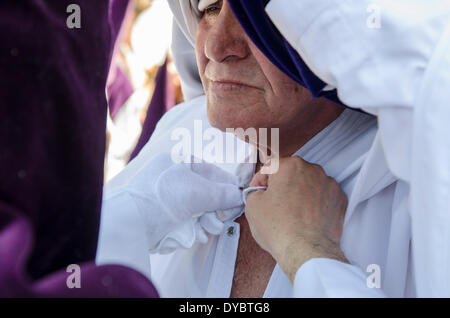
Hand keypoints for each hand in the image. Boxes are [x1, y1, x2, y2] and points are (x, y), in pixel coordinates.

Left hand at [104, 153, 243, 252]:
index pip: (212, 171)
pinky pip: (185, 221)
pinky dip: (193, 228)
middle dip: (216, 208)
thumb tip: (241, 196)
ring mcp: (166, 198)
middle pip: (205, 193)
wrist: (132, 222)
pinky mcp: (162, 216)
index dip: (227, 186)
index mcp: (179, 162)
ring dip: (207, 221)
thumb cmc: (165, 197)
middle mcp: (173, 177)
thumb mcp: (199, 192)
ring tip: (210, 229)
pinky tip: (197, 235)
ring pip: (197, 209)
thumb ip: (224, 193)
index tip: (238, 199)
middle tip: (225, 218)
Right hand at [245, 157, 348, 282]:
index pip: (270, 167)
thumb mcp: (252, 206)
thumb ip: (255, 191)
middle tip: (275, 204)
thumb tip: (260, 193)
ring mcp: (329, 184)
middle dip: (283, 185)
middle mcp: (313, 170)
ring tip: (293, 213)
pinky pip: (324, 196)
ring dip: (300, 193)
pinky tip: (307, 217)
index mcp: (290, 166)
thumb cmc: (279, 228)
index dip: (260, 181)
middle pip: (291, 173)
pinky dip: (316, 203)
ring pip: (309, 183)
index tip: (258, 193)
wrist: (306, 251)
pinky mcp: (340, 199)